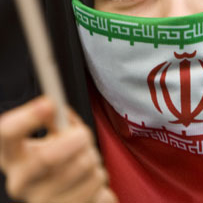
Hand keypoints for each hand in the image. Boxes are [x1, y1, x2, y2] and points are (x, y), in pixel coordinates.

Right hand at [0, 96, 117, 202]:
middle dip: (76, 138)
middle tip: (82, 134)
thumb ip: (56, 118)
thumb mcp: (52, 135)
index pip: (7, 134)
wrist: (65, 197)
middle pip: (48, 156)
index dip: (26, 117)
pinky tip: (88, 183)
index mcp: (12, 157)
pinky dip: (101, 181)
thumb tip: (58, 108)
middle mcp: (21, 183)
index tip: (49, 103)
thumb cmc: (59, 159)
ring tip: (85, 161)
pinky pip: (100, 189)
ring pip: (83, 168)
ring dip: (93, 158)